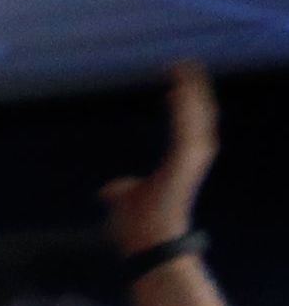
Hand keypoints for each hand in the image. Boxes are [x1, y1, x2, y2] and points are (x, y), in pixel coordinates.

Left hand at [101, 61, 216, 254]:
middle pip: (198, 111)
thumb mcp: (124, 198)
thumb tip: (107, 190)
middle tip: (184, 62)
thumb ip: (119, 191)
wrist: (146, 242)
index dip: (185, 99)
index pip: (187, 120)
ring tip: (183, 67)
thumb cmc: (139, 224)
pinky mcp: (186, 162)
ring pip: (197, 115)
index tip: (176, 78)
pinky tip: (176, 88)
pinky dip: (183, 108)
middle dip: (193, 86)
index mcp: (181, 158)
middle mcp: (193, 155)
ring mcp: (193, 158)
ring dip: (191, 90)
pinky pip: (186, 127)